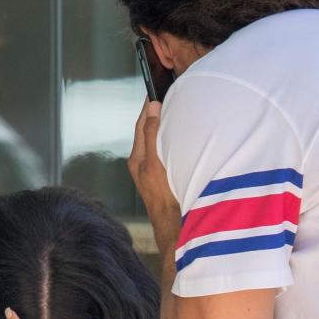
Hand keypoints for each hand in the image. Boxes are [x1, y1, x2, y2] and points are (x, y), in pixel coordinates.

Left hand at [127, 100, 179, 253]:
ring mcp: (153, 173)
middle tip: (167, 93)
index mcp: (138, 159)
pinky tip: (181, 138)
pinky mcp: (165, 180)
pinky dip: (171, 140)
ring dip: (165, 126)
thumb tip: (153, 107)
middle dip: (156, 113)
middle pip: (148, 131)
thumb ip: (153, 134)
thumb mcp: (156, 163)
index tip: (156, 86)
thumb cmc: (165, 199)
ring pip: (157, 142)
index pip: (142, 123)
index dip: (149, 105)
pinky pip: (166, 152)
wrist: (175, 232)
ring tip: (174, 110)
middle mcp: (143, 165)